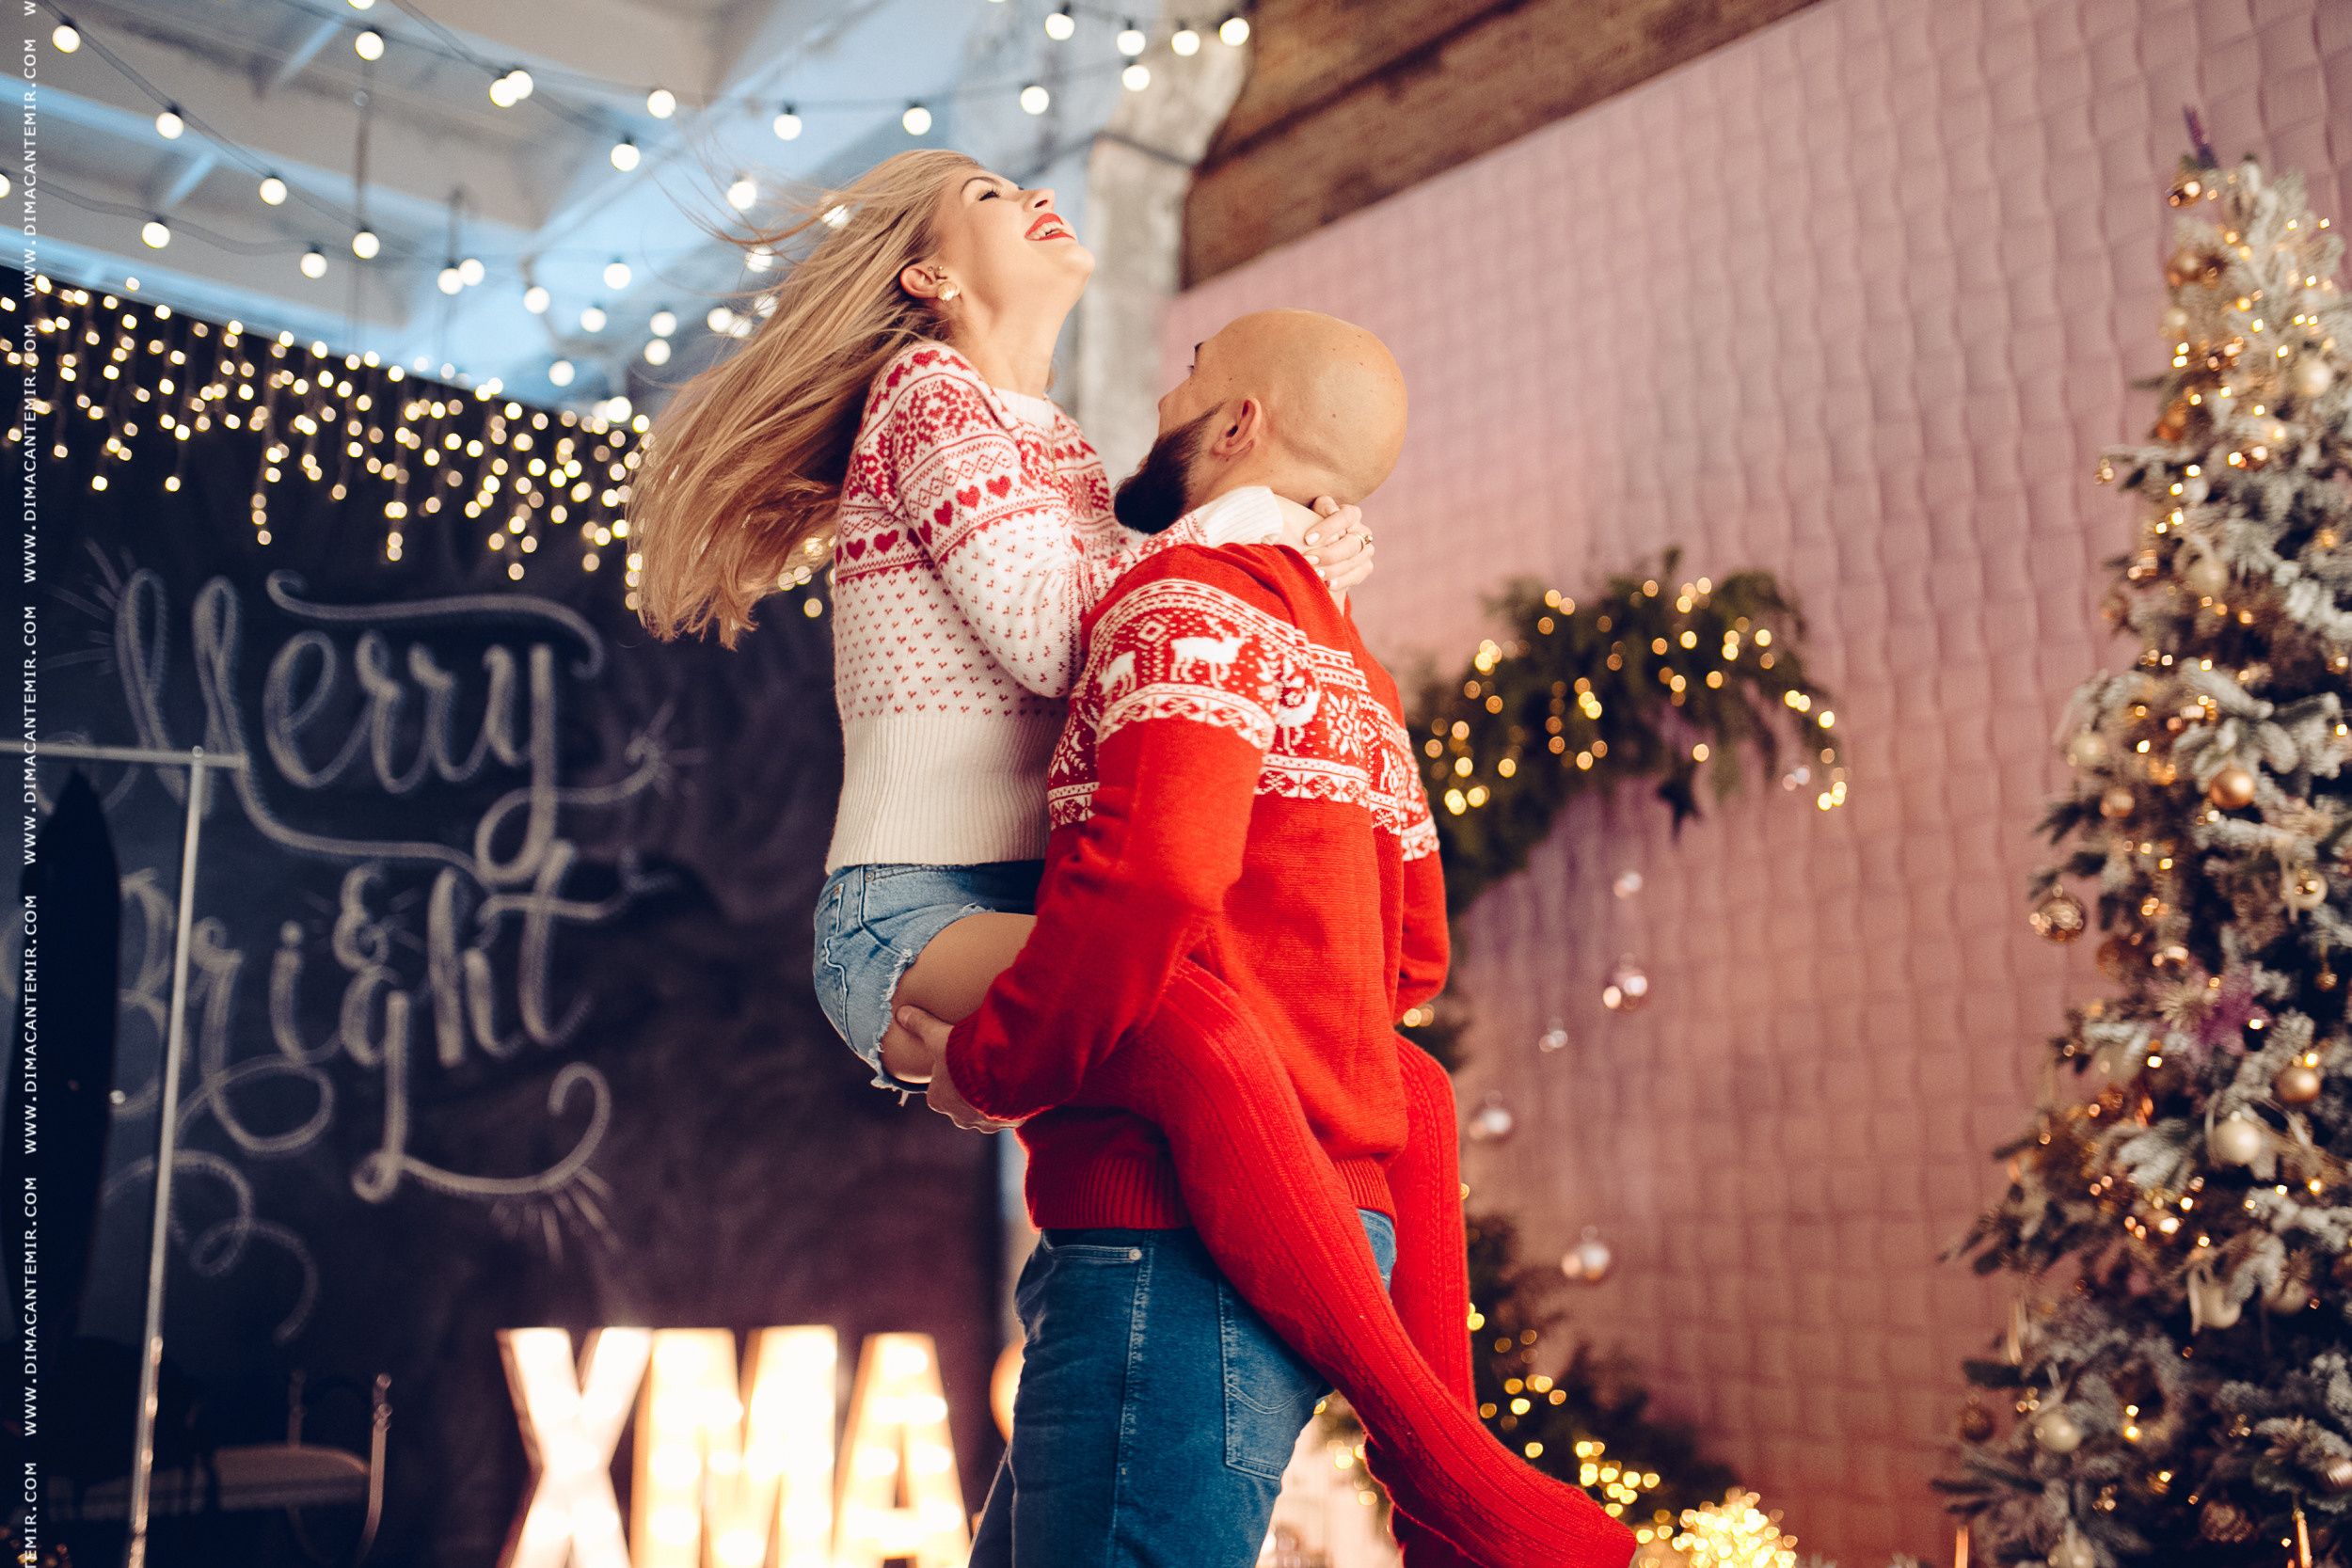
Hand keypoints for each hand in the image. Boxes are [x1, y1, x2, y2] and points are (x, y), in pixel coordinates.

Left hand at [894, 1004, 1021, 1132]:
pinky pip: (1009, 1114)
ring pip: (986, 1111)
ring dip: (992, 1098)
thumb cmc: (964, 1059)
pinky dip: (1013, 1103)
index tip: (961, 1060)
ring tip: (1003, 1076)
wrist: (1004, 1075)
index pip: (940, 1089)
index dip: (949, 1074)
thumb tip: (900, 1013)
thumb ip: (921, 1024)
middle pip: (962, 1103)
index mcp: (939, 1100)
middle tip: (982, 1067)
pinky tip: (1019, 1086)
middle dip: (971, 1090)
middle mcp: (959, 1117)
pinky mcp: (1009, 1122)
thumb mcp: (939, 1037)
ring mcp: (985, 1123)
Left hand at [1296, 497, 1373, 593]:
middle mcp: (1363, 532)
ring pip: (1353, 562)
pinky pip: (1356, 577)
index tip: (1308, 539)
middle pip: (1351, 544)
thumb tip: (1332, 511)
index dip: (1328, 528)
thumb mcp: (1315, 510)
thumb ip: (1323, 506)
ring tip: (1315, 573)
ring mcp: (1366, 551)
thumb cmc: (1314, 523)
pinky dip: (1342, 581)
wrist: (1320, 543)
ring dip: (1333, 570)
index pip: (1346, 517)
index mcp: (1352, 514)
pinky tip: (1328, 584)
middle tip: (1309, 559)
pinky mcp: (1365, 568)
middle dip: (1329, 554)